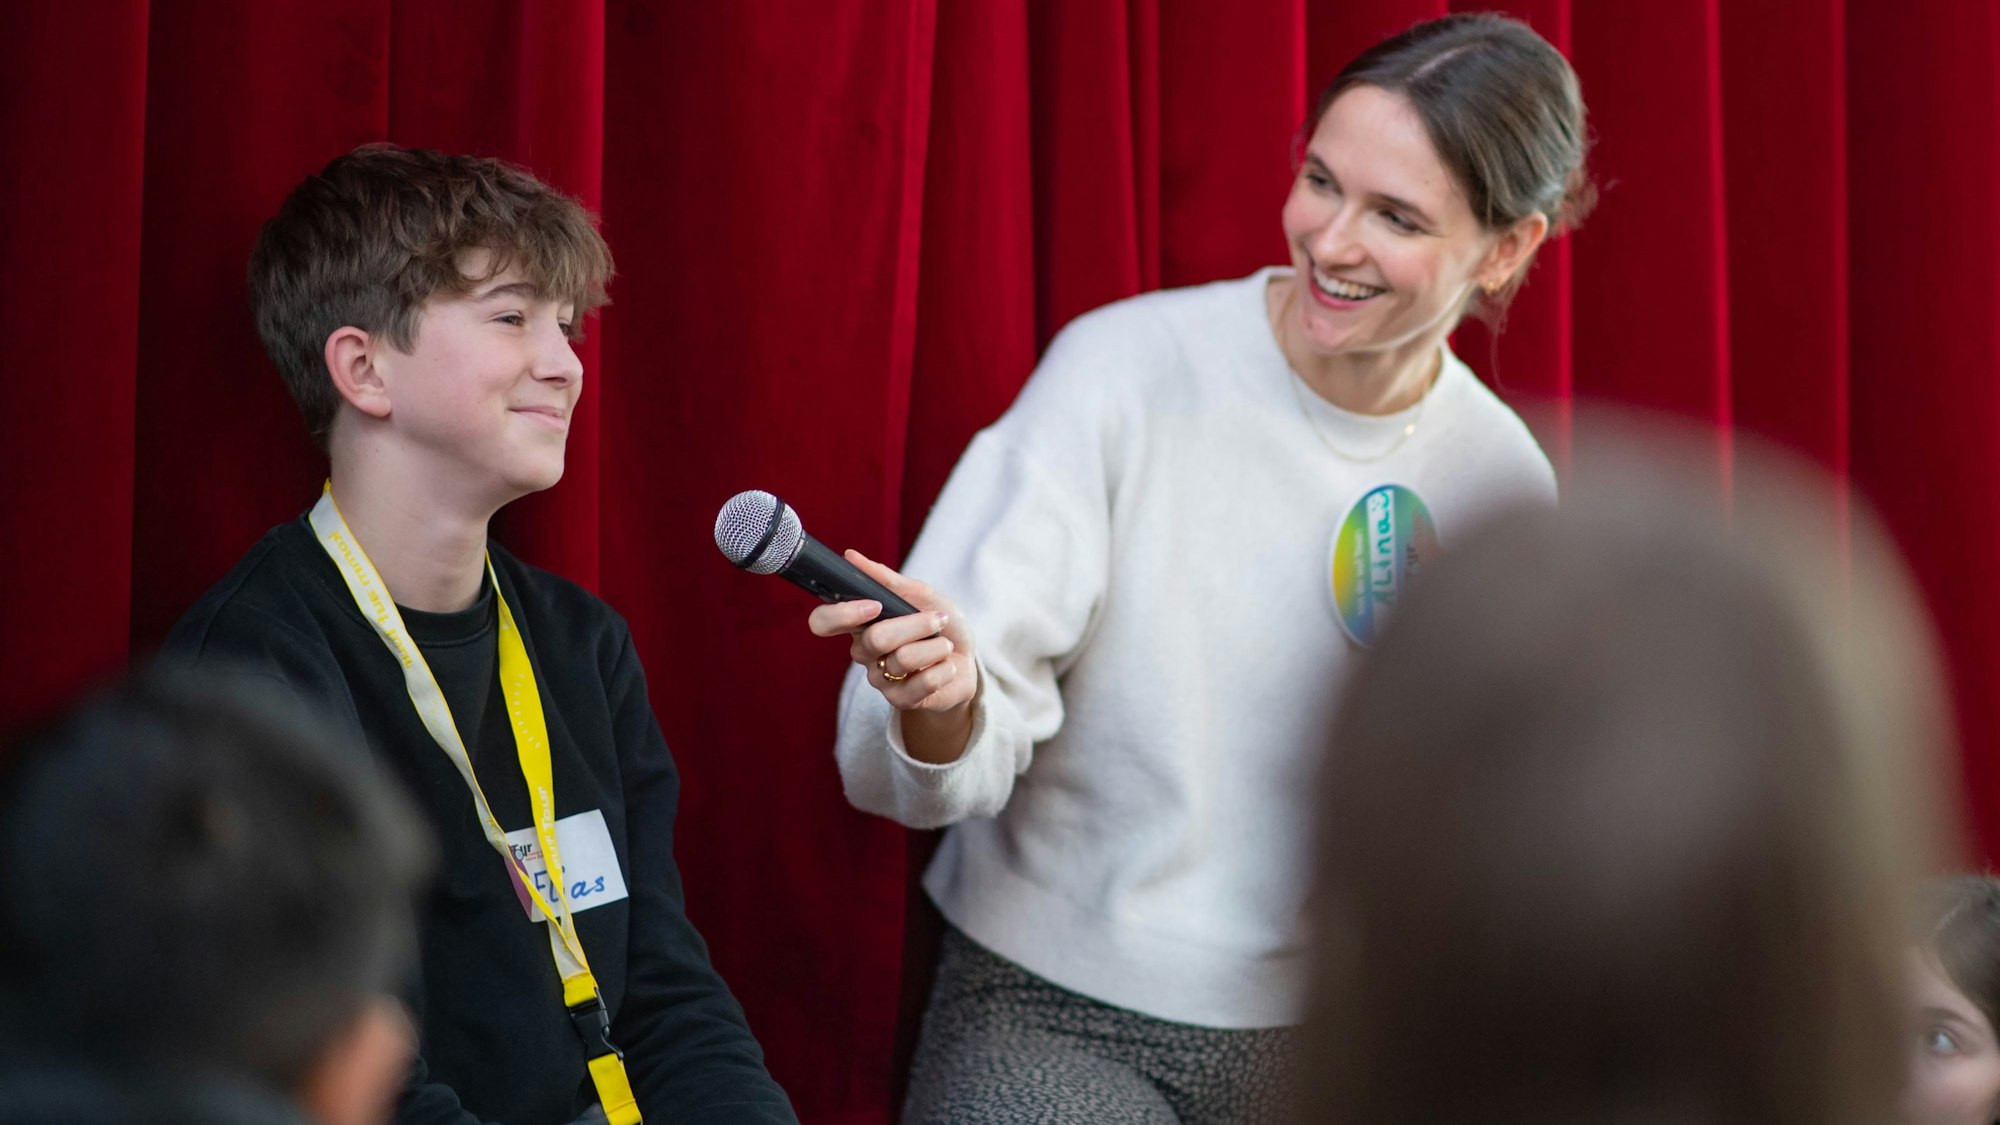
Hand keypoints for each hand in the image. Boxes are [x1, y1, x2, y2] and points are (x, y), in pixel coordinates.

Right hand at [808, 551, 977, 762]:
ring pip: (903, 659)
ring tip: (944, 646)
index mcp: (861, 623)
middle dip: (916, 625)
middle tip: (938, 619)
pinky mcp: (900, 700)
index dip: (842, 614)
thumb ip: (885, 580)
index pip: (823, 622)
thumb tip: (850, 556)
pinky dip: (944, 669)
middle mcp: (863, 652)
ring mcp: (880, 678)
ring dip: (935, 647)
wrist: (966, 659)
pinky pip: (921, 684)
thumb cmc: (939, 625)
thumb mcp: (919, 594)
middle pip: (875, 639)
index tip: (876, 605)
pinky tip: (947, 666)